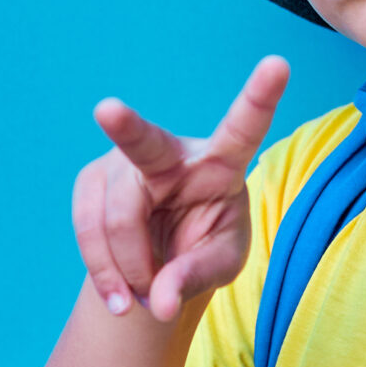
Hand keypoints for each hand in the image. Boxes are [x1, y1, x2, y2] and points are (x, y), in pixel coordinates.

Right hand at [73, 56, 289, 321]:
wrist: (162, 254)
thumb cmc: (206, 244)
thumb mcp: (220, 263)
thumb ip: (196, 277)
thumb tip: (160, 302)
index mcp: (223, 161)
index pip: (243, 128)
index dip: (260, 97)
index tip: (278, 64)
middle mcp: (171, 151)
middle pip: (144, 143)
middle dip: (124, 126)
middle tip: (107, 110)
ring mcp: (126, 160)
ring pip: (115, 216)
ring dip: (127, 267)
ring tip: (144, 297)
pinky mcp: (93, 180)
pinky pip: (87, 228)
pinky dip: (103, 270)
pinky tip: (118, 296)